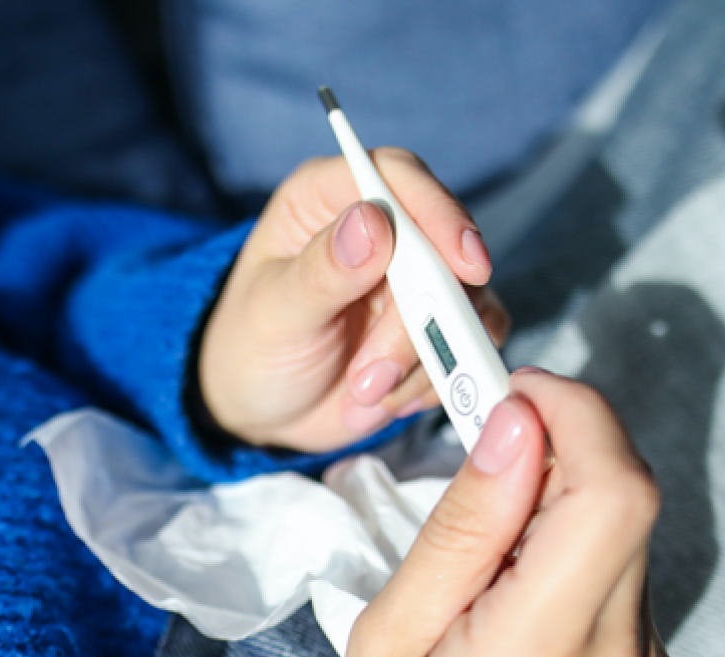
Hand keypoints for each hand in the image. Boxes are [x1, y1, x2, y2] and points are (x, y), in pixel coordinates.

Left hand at [199, 149, 508, 451]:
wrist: (263, 412)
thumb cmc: (253, 348)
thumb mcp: (275, 312)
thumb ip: (323, 270)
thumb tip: (374, 221)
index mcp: (328, 198)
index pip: (396, 176)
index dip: (438, 212)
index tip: (466, 266)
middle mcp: (381, 228)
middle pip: (442, 250)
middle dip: (417, 325)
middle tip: (370, 379)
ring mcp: (415, 279)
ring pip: (465, 303)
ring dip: (422, 362)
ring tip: (363, 394)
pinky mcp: (437, 325)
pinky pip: (471, 344)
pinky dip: (436, 380)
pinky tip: (389, 399)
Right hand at [329, 369, 678, 656]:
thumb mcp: (389, 634)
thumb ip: (462, 527)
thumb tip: (516, 427)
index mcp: (539, 653)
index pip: (614, 492)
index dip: (578, 414)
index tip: (515, 390)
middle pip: (628, 498)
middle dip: (562, 444)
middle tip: (486, 443)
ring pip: (624, 530)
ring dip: (562, 501)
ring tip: (486, 547)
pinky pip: (622, 574)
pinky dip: (572, 549)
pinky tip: (514, 591)